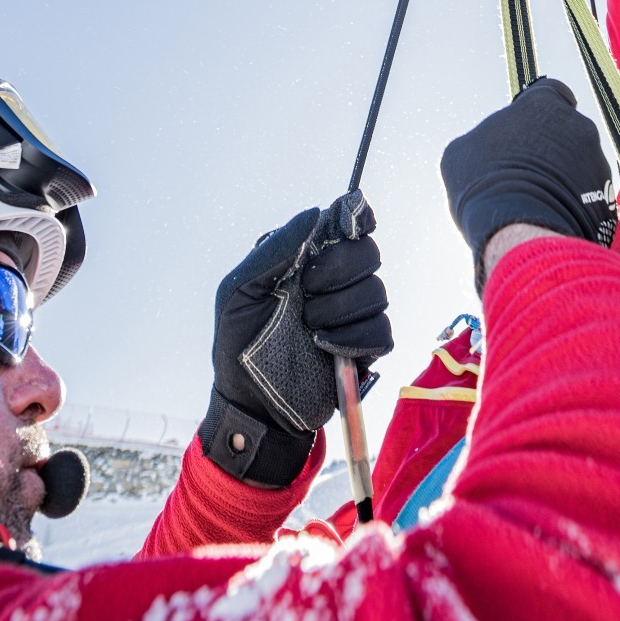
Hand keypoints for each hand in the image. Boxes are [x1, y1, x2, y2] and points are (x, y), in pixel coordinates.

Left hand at [199, 192, 393, 486]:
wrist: (253, 407)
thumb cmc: (238, 346)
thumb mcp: (239, 292)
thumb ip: (274, 250)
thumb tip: (315, 213)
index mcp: (305, 258)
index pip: (347, 221)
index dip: (356, 219)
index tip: (350, 228)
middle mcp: (334, 280)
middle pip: (368, 252)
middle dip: (339, 272)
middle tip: (307, 294)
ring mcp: (351, 314)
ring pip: (377, 292)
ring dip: (340, 311)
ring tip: (309, 330)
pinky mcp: (364, 347)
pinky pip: (382, 331)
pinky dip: (354, 339)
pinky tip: (325, 347)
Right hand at [441, 77, 617, 289]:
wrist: (521, 232)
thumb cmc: (486, 185)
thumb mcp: (463, 153)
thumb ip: (483, 139)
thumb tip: (488, 146)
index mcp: (542, 105)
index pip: (552, 92)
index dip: (540, 111)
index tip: (531, 127)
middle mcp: (578, 126)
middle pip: (567, 131)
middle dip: (552, 149)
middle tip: (528, 173)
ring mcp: (598, 161)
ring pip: (582, 164)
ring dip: (565, 177)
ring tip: (538, 203)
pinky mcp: (608, 197)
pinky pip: (592, 195)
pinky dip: (576, 204)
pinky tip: (552, 218)